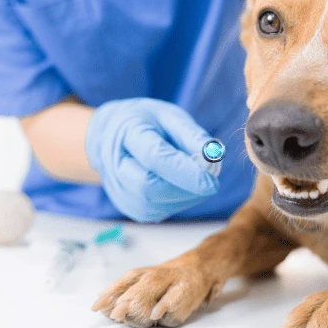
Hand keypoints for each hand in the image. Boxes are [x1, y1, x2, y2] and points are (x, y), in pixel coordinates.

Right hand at [85, 98, 218, 221]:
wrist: (113, 135)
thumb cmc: (147, 122)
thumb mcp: (170, 115)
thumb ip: (192, 135)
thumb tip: (214, 155)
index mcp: (127, 132)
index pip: (154, 157)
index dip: (185, 172)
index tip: (212, 182)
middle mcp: (115, 164)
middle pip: (149, 187)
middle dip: (186, 188)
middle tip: (210, 180)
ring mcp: (118, 189)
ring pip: (155, 204)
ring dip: (185, 196)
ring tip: (196, 178)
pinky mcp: (128, 206)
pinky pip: (158, 211)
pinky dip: (178, 201)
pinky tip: (183, 186)